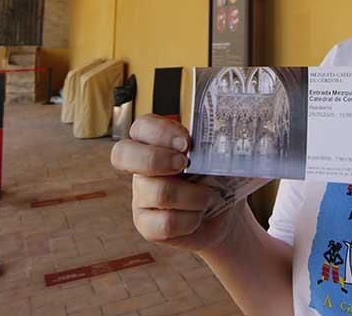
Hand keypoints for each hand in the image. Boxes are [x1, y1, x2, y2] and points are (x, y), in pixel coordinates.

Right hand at [110, 114, 233, 252]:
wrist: (224, 216)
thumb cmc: (220, 178)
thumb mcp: (220, 156)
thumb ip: (217, 144)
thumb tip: (229, 139)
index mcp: (156, 142)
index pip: (141, 126)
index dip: (160, 131)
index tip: (187, 143)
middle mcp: (141, 167)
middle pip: (122, 154)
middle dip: (155, 158)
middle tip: (185, 164)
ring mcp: (140, 196)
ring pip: (158, 192)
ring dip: (194, 196)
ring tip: (209, 198)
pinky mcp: (146, 225)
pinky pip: (165, 223)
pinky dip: (190, 220)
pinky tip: (198, 217)